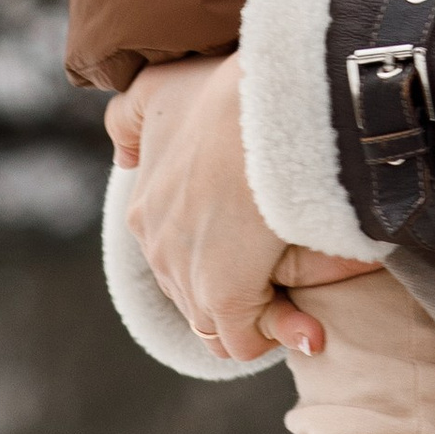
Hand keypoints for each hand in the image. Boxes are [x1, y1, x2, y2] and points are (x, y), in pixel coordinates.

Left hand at [116, 55, 379, 360]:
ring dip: (259, 318)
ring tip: (302, 305)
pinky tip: (310, 323)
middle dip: (240, 288)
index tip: (258, 233)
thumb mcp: (158, 90)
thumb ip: (128, 120)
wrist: (265, 106)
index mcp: (146, 210)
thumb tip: (125, 158)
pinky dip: (276, 334)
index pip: (176, 253)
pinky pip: (246, 342)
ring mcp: (189, 276)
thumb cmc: (222, 93)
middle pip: (197, 291)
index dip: (217, 250)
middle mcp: (159, 249)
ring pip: (219, 324)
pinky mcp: (226, 296)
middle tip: (282, 268)